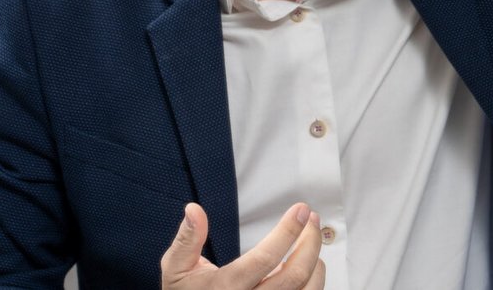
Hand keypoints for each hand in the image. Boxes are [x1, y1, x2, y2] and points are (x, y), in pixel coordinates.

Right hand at [161, 202, 325, 289]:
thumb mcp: (177, 269)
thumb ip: (186, 240)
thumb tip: (194, 210)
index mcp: (226, 287)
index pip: (265, 258)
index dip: (288, 231)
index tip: (301, 210)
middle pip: (293, 276)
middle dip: (310, 242)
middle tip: (312, 219)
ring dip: (316, 263)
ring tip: (311, 242)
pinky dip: (312, 283)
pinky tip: (308, 268)